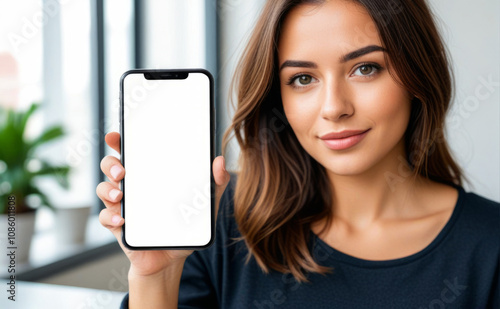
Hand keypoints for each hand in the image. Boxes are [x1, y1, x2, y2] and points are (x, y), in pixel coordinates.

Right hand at [96, 132, 230, 276]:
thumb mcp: (204, 204)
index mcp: (148, 176)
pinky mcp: (118, 227)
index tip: (115, 136)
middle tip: (123, 171)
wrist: (173, 258)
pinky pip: (106, 218)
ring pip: (104, 190)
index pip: (130, 152)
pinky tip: (121, 220)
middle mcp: (131, 187)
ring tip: (121, 196)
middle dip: (111, 164)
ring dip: (108, 190)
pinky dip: (110, 218)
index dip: (119, 141)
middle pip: (110, 166)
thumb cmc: (185, 226)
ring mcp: (122, 206)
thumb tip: (220, 162)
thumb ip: (214, 183)